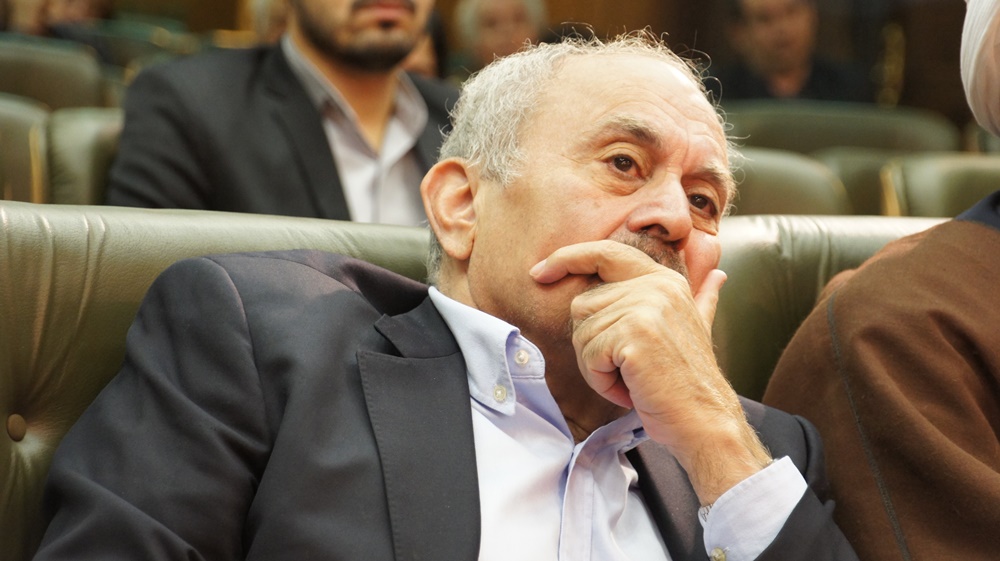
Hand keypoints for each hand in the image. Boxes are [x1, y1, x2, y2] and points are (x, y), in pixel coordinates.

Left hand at [530, 240, 770, 503]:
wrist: (705, 421)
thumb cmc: (689, 382)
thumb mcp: (698, 329)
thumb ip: (703, 299)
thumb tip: (719, 276)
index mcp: (665, 280)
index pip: (604, 253)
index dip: (567, 258)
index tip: (539, 273)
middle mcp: (655, 286)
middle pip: (582, 304)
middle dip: (590, 344)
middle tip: (623, 369)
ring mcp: (646, 307)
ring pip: (582, 333)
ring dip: (596, 367)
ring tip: (631, 379)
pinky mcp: (635, 334)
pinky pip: (589, 355)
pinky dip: (601, 381)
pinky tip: (629, 389)